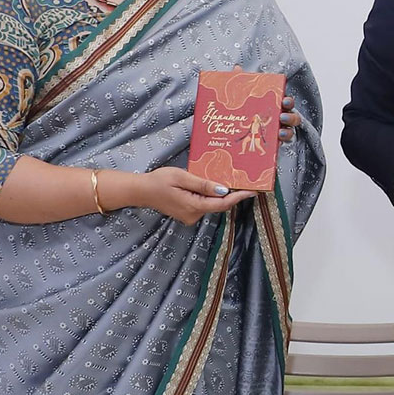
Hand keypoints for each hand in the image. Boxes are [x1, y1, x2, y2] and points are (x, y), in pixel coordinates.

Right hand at [128, 167, 254, 224]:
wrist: (140, 191)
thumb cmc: (158, 181)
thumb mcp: (182, 178)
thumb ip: (203, 184)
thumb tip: (224, 190)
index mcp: (194, 206)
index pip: (222, 204)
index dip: (239, 197)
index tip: (253, 191)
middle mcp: (194, 215)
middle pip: (219, 205)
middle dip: (232, 195)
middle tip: (245, 182)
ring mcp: (190, 216)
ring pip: (211, 205)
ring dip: (219, 194)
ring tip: (229, 180)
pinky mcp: (187, 214)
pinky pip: (203, 204)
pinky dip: (209, 196)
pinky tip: (211, 186)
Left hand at [223, 65, 301, 143]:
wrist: (232, 128)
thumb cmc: (243, 108)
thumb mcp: (242, 94)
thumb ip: (241, 81)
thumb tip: (237, 68)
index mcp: (275, 105)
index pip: (287, 102)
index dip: (288, 102)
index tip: (283, 101)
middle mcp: (280, 118)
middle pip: (293, 118)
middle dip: (291, 117)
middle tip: (281, 117)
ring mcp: (278, 131)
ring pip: (290, 132)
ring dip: (287, 132)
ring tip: (280, 132)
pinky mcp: (273, 143)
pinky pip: (280, 144)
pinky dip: (279, 144)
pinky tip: (275, 143)